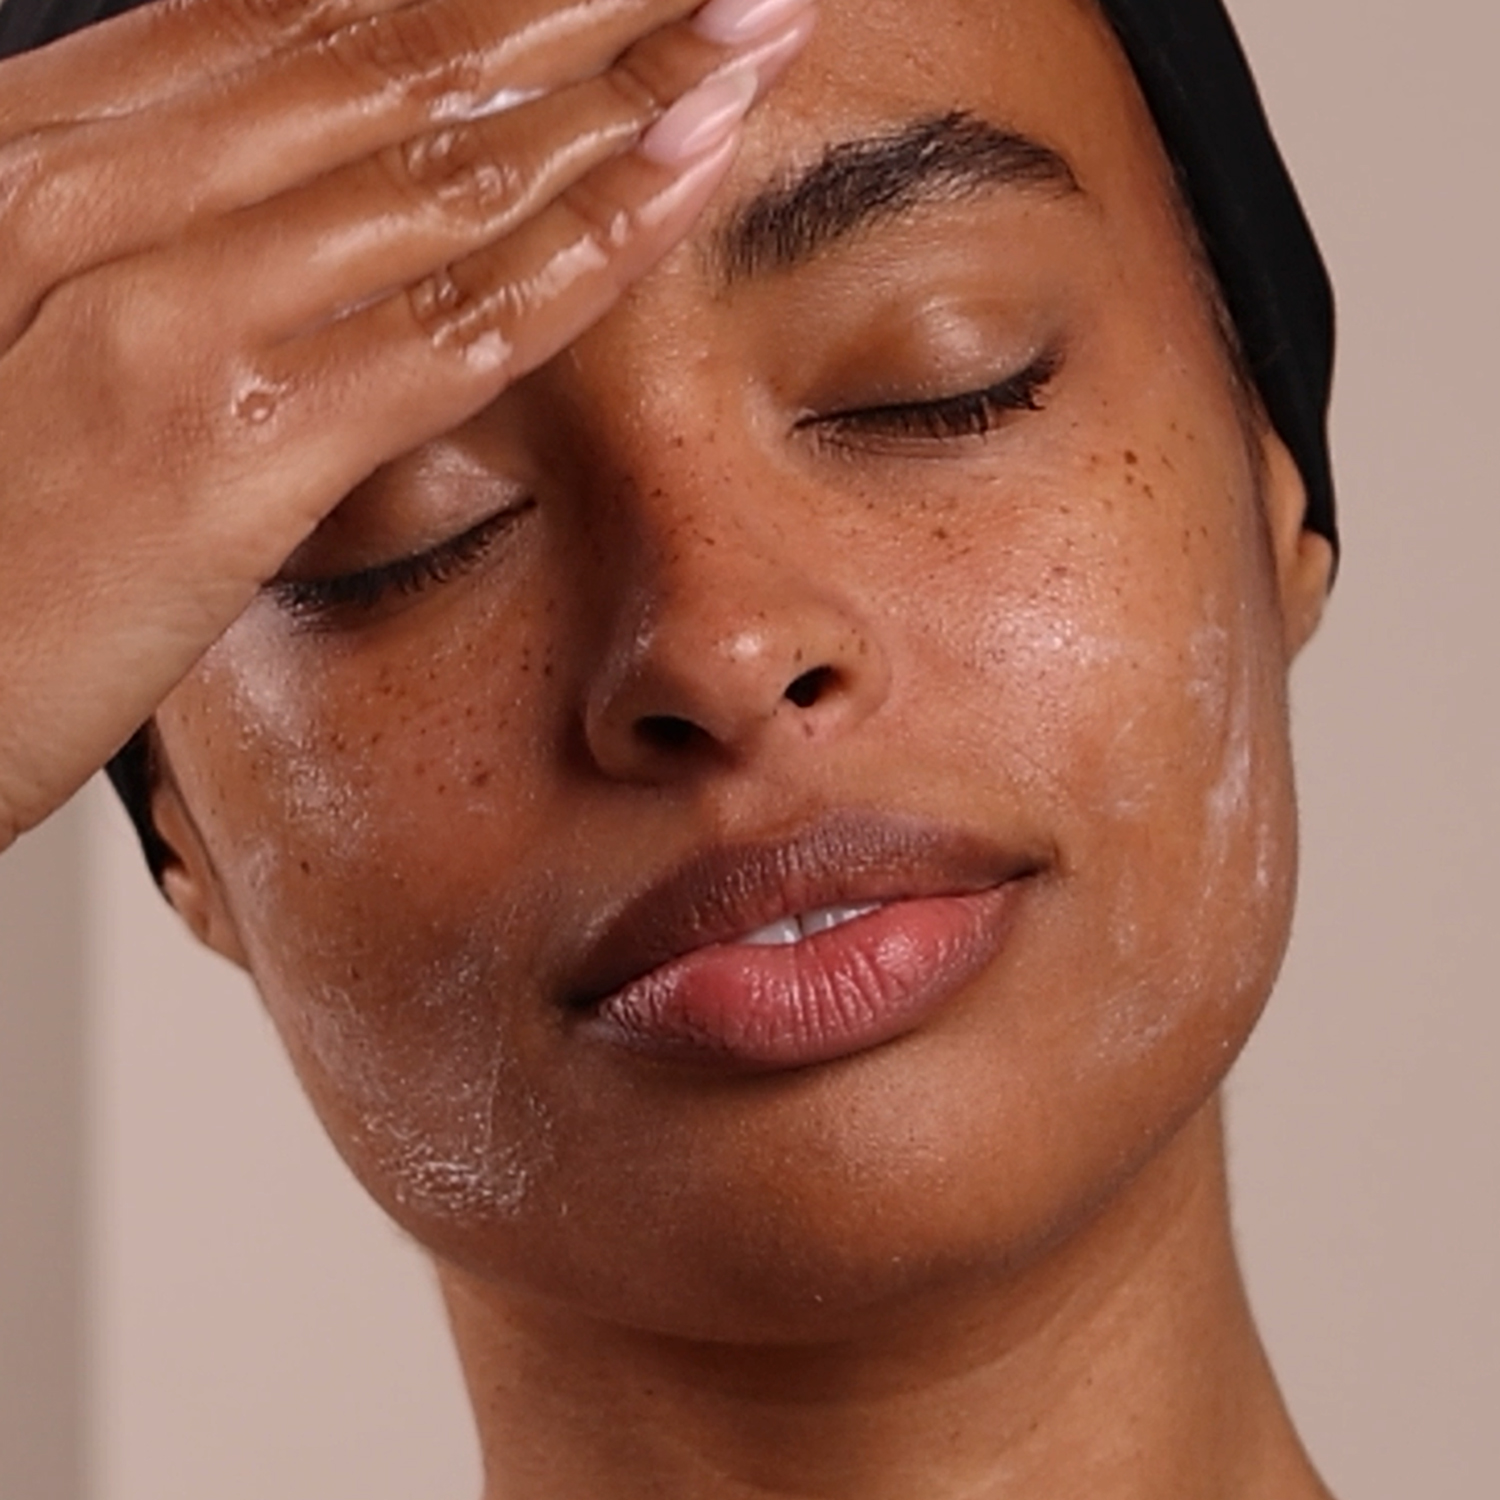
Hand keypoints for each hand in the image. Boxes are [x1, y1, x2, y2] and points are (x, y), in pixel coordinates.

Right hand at [0, 0, 813, 849]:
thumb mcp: (27, 328)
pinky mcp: (227, 451)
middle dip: (583, 1)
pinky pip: (449, 324)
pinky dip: (585, 244)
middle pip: (392, 52)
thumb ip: (156, 242)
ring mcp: (162, 316)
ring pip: (441, 167)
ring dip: (621, 88)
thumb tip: (307, 204)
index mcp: (46, 152)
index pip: (305, 16)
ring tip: (747, 29)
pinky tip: (688, 176)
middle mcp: (97, 196)